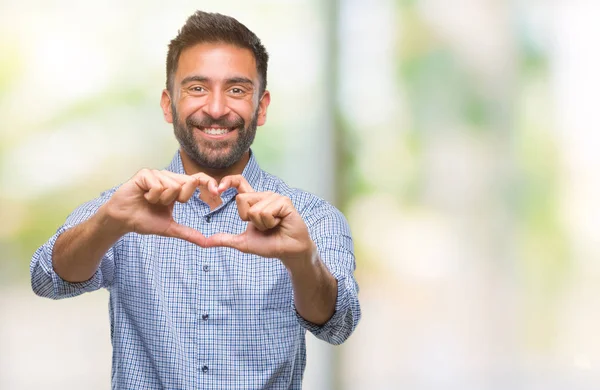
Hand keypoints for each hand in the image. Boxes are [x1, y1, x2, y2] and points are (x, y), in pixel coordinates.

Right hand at [102, 169, 219, 245]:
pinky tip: (144, 197)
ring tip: (151, 201)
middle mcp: (168, 177)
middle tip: (164, 204)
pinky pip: (158, 185)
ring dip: (162, 199)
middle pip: (188, 183)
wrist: (122, 220)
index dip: (208, 182)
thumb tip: (206, 243)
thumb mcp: (170, 228)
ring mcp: (157, 174)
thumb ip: (188, 233)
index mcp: (177, 187)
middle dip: (180, 198)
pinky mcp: (145, 174)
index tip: (217, 191)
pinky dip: (152, 196)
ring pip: (173, 185)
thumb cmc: (144, 220)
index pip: (197, 180)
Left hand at [206, 175, 313, 266]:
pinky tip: (280, 223)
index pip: (239, 182)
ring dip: (262, 224)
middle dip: (249, 219)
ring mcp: (275, 197)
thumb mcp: (243, 242)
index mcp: (254, 201)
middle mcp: (264, 196)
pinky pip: (266, 212)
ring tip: (273, 226)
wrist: (288, 252)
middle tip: (264, 226)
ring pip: (254, 209)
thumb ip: (224, 239)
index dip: (228, 181)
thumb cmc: (270, 244)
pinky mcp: (284, 202)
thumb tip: (204, 242)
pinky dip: (270, 223)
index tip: (218, 189)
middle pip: (241, 199)